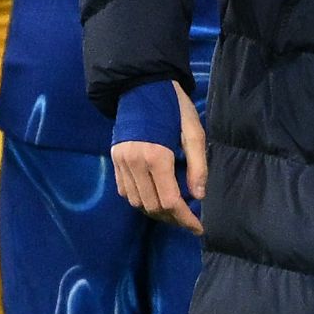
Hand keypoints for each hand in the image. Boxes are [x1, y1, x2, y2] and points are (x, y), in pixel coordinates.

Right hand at [110, 84, 206, 231]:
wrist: (141, 86)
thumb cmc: (173, 107)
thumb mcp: (193, 131)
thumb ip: (198, 165)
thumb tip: (199, 196)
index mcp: (156, 156)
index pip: (169, 201)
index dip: (185, 219)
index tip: (198, 227)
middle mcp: (134, 163)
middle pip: (152, 207)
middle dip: (173, 218)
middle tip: (189, 220)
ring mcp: (121, 162)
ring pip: (136, 203)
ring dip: (156, 212)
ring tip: (174, 211)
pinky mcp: (114, 159)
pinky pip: (125, 191)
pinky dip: (140, 200)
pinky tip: (155, 196)